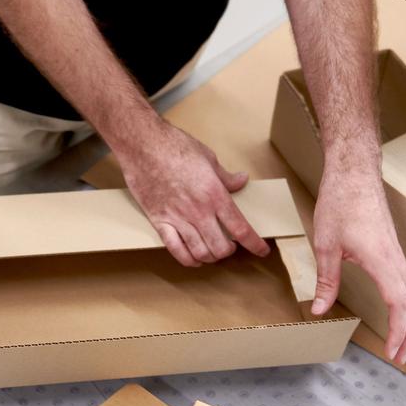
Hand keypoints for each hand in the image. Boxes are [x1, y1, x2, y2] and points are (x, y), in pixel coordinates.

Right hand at [115, 117, 269, 266]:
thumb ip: (225, 176)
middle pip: (220, 247)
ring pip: (200, 253)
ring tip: (213, 252)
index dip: (254, 244)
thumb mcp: (208, 157)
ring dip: (210, 257)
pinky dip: (188, 260)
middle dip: (229, 251)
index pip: (240, 228)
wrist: (143, 145)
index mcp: (214, 194)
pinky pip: (175, 250)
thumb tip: (240, 180)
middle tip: (230, 246)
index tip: (262, 250)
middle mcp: (198, 211)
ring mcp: (178, 218)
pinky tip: (194, 259)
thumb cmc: (174, 147)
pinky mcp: (159, 221)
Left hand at [310, 165, 405, 364]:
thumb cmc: (340, 202)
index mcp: (382, 260)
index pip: (400, 304)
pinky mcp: (393, 249)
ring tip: (401, 341)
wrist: (354, 173)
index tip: (393, 352)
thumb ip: (326, 280)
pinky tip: (398, 311)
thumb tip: (319, 310)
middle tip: (400, 357)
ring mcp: (397, 253)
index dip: (399, 332)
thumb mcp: (325, 245)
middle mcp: (396, 259)